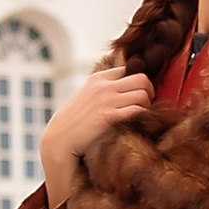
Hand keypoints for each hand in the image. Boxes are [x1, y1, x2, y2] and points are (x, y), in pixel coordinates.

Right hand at [40, 62, 151, 203]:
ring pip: (143, 94)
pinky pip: (137, 110)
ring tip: (141, 116)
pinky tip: (138, 123)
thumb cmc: (75, 122)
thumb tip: (124, 90)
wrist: (59, 139)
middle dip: (149, 92)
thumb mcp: (87, 96)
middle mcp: (103, 85)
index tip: (138, 95)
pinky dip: (142, 115)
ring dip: (147, 106)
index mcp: (98, 78)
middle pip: (142, 79)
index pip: (130, 70)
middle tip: (146, 105)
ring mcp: (106, 100)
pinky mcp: (108, 116)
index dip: (138, 83)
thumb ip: (103, 89)